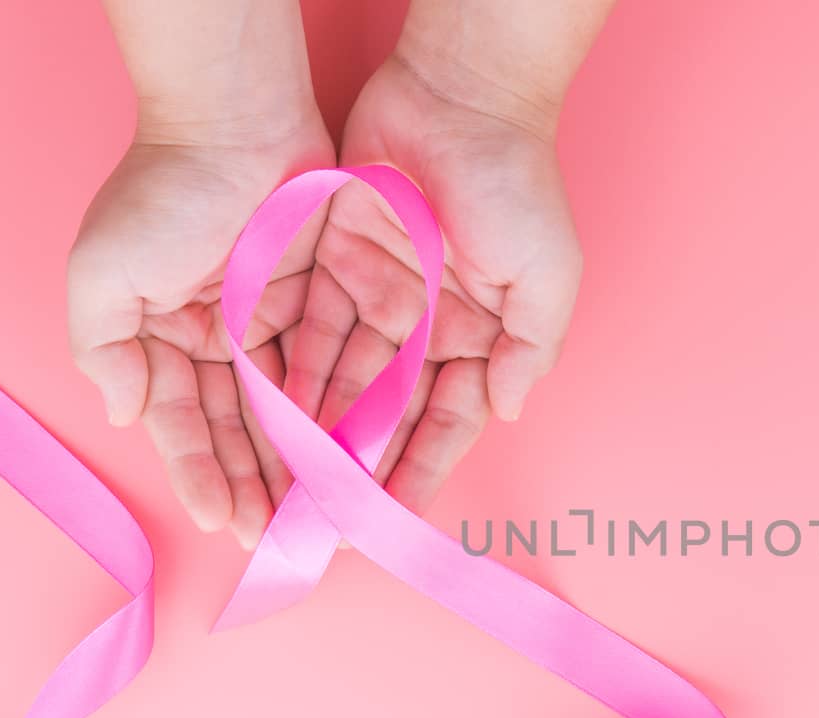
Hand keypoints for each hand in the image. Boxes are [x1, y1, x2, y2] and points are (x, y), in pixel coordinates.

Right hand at [67, 122, 333, 546]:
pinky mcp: (321, 304)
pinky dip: (337, 414)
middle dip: (258, 486)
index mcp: (162, 339)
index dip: (203, 475)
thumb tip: (122, 414)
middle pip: (240, 430)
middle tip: (283, 539)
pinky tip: (351, 458)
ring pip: (287, 411)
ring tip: (321, 515)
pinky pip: (331, 371)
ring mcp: (270, 325)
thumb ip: (105, 350)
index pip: (185, 425)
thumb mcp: (104, 273)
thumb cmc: (163, 195)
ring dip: (300, 464)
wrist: (235, 122)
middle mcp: (217, 341)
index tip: (226, 522)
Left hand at [277, 52, 582, 517]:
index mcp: (481, 335)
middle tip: (328, 521)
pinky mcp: (335, 263)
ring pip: (344, 382)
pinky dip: (292, 374)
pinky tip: (272, 419)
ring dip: (319, 432)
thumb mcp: (547, 275)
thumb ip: (529, 349)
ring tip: (291, 483)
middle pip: (389, 413)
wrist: (462, 94)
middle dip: (361, 467)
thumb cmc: (517, 183)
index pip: (446, 421)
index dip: (420, 471)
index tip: (391, 520)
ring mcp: (380, 296)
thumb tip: (507, 411)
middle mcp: (428, 327)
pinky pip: (309, 330)